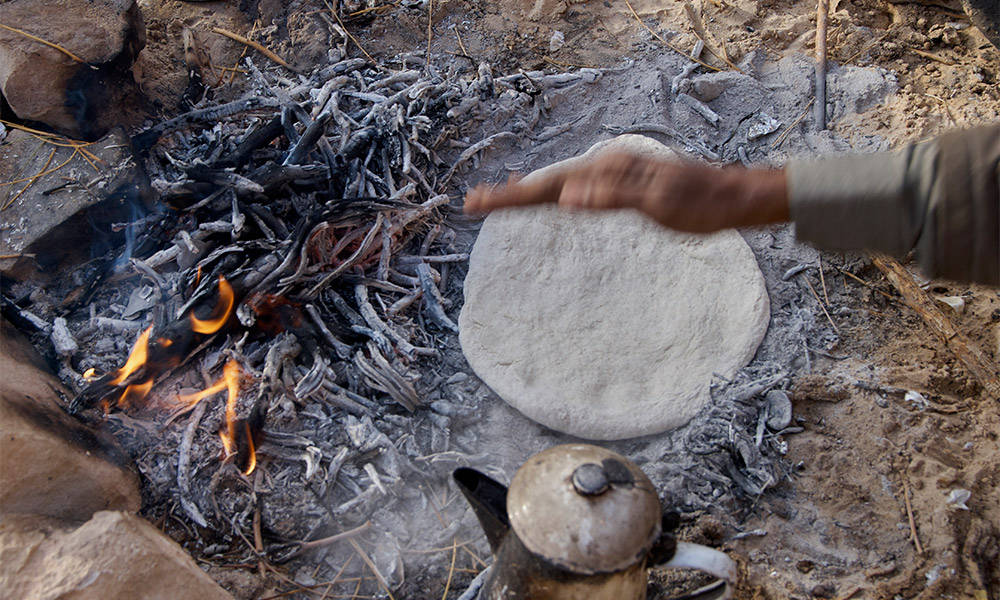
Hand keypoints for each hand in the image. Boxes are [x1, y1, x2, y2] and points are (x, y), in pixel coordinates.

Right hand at [464, 152, 789, 233]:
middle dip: (510, 194)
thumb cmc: (699, 204)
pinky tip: (549, 197)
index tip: (479, 202)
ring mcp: (614, 177)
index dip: (513, 197)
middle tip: (473, 202)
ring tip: (498, 197)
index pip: (550, 186)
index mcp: (609, 172)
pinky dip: (553, 194)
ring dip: (527, 194)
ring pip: (559, 185)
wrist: (731, 198)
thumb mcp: (659, 203)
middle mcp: (607, 169)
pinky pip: (577, 190)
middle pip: (547, 183)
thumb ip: (614, 198)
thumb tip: (569, 200)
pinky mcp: (622, 188)